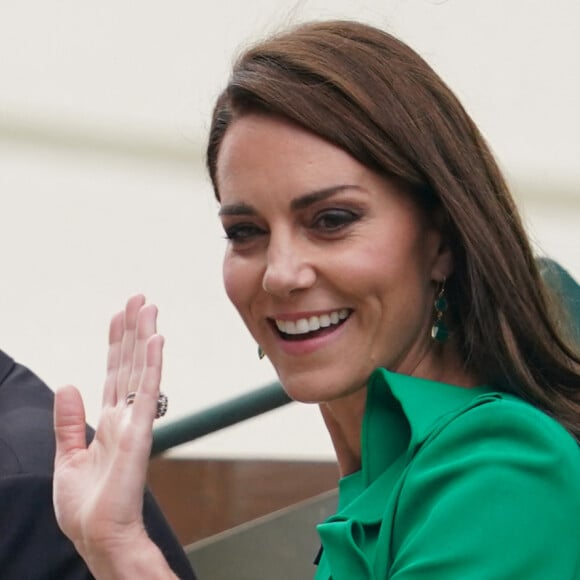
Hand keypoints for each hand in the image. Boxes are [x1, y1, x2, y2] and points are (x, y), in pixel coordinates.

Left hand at [53, 295, 164, 566]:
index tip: (120, 315)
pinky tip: (156, 341)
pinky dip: (152, 366)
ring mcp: (134, 421)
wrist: (98, 536)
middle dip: (133, 330)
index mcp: (108, 421)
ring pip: (141, 370)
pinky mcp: (139, 432)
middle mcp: (124, 415)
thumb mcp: (67, 458)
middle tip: (140, 298)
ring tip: (149, 308)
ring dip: (145, 338)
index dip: (116, 343)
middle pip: (128, 363)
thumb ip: (69, 421)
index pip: (112, 372)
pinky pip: (147, 392)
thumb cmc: (86, 507)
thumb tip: (68, 385)